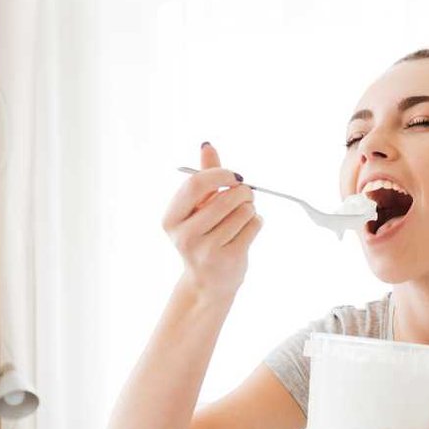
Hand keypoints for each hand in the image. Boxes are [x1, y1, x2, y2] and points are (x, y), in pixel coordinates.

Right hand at [162, 142, 262, 297]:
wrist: (207, 282)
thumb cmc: (203, 237)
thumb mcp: (197, 207)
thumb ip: (204, 178)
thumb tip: (207, 146)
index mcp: (171, 218)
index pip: (196, 184)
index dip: (220, 174)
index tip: (233, 176)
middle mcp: (184, 236)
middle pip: (226, 197)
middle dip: (243, 191)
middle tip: (245, 195)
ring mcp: (206, 250)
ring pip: (243, 211)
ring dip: (250, 209)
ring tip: (241, 218)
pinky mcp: (229, 259)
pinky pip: (253, 225)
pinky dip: (256, 222)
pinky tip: (247, 231)